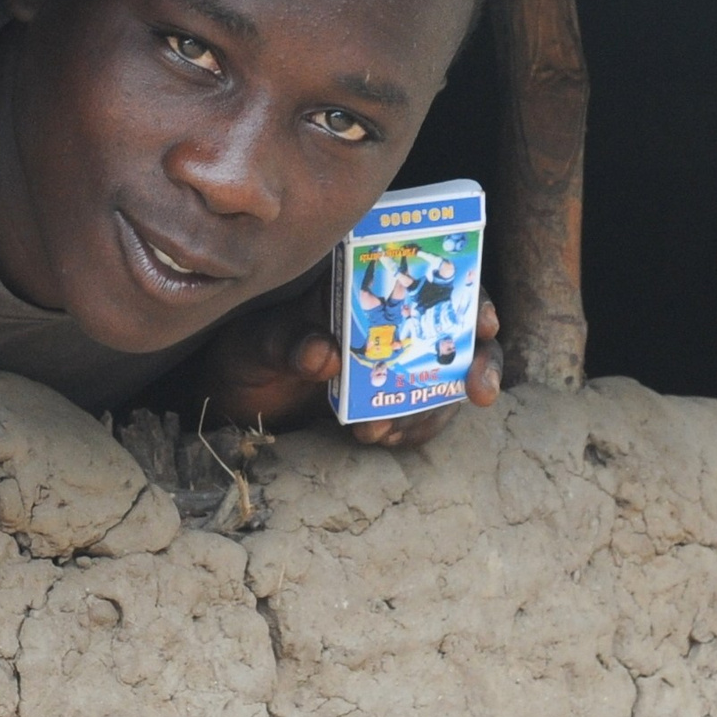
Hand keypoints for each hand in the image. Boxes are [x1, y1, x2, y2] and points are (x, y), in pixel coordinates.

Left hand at [187, 276, 502, 448]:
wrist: (233, 399)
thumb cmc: (246, 350)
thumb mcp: (257, 341)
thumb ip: (289, 342)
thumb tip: (325, 354)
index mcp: (365, 285)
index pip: (432, 278)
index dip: (468, 294)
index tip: (483, 322)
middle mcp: (392, 321)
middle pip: (459, 332)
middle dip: (479, 360)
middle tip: (478, 389)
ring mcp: (396, 364)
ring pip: (445, 380)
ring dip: (431, 408)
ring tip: (381, 430)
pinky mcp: (388, 404)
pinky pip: (421, 417)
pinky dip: (412, 430)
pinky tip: (385, 438)